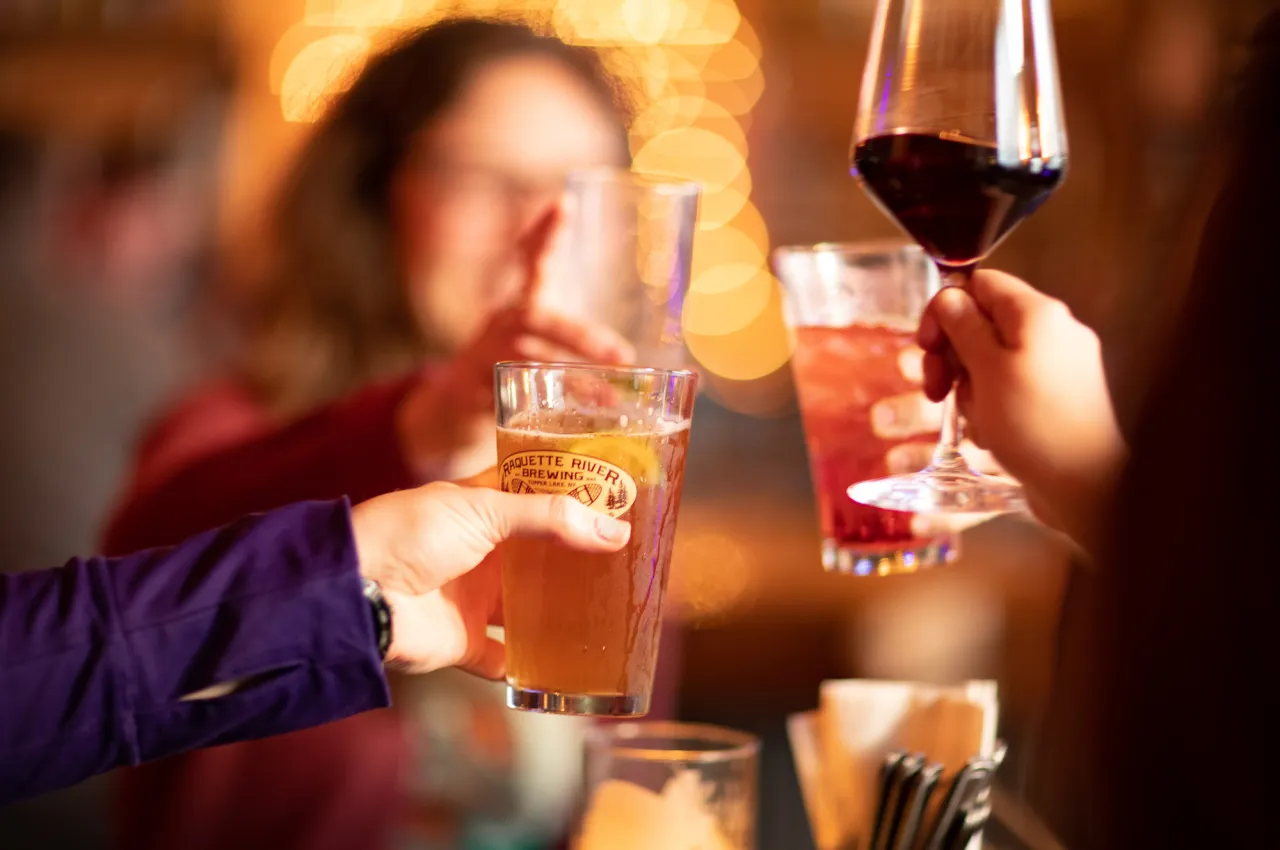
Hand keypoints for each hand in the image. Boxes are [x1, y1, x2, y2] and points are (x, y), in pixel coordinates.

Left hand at [351, 478, 630, 677]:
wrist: (358, 594)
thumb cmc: (410, 534)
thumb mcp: (483, 510)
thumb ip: (550, 519)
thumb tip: (616, 532)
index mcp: (480, 506)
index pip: (532, 490)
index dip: (569, 490)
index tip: (615, 493)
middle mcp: (480, 551)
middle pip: (538, 551)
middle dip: (576, 554)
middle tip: (628, 555)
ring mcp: (473, 597)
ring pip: (527, 606)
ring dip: (561, 609)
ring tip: (611, 608)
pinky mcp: (466, 642)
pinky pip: (506, 661)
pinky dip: (531, 667)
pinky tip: (569, 666)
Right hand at [397, 207, 635, 479]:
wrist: (451, 410)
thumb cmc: (508, 367)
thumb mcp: (537, 343)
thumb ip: (574, 338)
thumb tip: (627, 340)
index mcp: (518, 309)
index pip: (532, 264)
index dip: (545, 235)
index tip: (563, 203)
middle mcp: (499, 326)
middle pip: (536, 319)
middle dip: (581, 337)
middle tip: (624, 356)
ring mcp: (482, 359)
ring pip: (528, 363)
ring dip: (573, 382)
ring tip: (612, 399)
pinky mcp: (472, 395)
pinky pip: (508, 402)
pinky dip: (541, 414)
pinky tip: (572, 427)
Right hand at [917, 270, 1126, 548]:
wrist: (1084, 484)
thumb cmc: (1032, 423)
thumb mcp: (986, 370)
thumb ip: (964, 327)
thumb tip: (950, 297)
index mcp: (1037, 314)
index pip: (980, 285)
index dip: (946, 310)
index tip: (927, 347)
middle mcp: (1052, 332)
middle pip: (983, 324)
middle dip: (952, 357)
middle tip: (935, 390)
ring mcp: (1058, 366)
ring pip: (992, 360)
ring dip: (969, 388)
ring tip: (972, 419)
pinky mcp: (1056, 397)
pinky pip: (1010, 387)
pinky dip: (991, 405)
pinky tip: (990, 433)